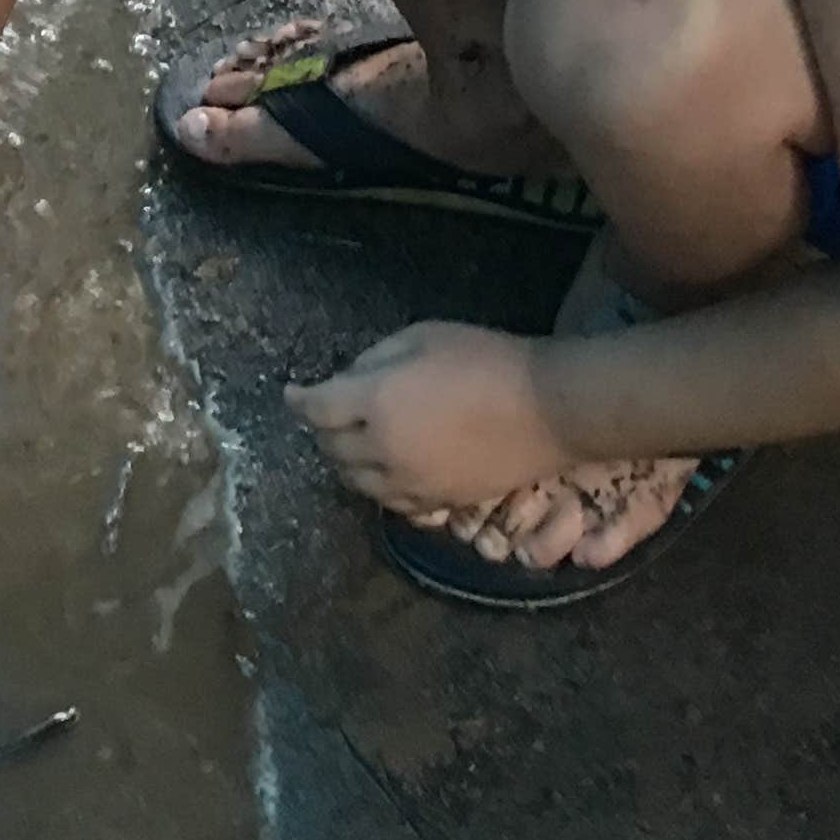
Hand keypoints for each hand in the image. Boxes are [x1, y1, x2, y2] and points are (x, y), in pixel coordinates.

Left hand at [284, 321, 565, 521]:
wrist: (547, 410)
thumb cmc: (485, 360)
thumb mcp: (422, 337)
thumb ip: (375, 359)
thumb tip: (349, 380)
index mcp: (376, 403)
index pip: (317, 408)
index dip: (298, 399)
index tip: (291, 392)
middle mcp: (383, 450)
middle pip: (331, 448)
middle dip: (321, 429)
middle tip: (325, 414)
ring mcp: (411, 483)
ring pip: (356, 482)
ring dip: (345, 461)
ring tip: (350, 442)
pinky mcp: (438, 502)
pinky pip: (391, 503)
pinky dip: (377, 486)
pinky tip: (384, 470)